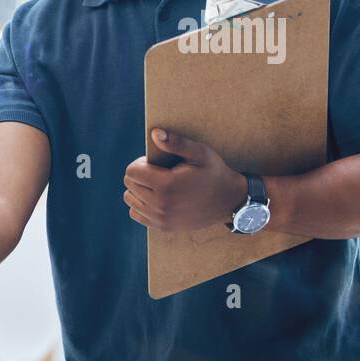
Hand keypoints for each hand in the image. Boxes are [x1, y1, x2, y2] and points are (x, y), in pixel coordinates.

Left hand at [123, 128, 247, 230]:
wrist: (230, 201)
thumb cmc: (215, 173)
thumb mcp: (200, 153)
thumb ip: (177, 143)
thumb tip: (155, 133)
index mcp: (167, 185)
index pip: (131, 171)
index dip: (141, 163)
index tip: (155, 162)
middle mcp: (160, 205)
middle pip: (130, 184)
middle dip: (140, 174)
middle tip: (159, 172)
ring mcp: (160, 218)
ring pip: (129, 199)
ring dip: (138, 189)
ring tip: (157, 184)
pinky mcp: (162, 226)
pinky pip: (135, 213)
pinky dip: (141, 204)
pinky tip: (156, 197)